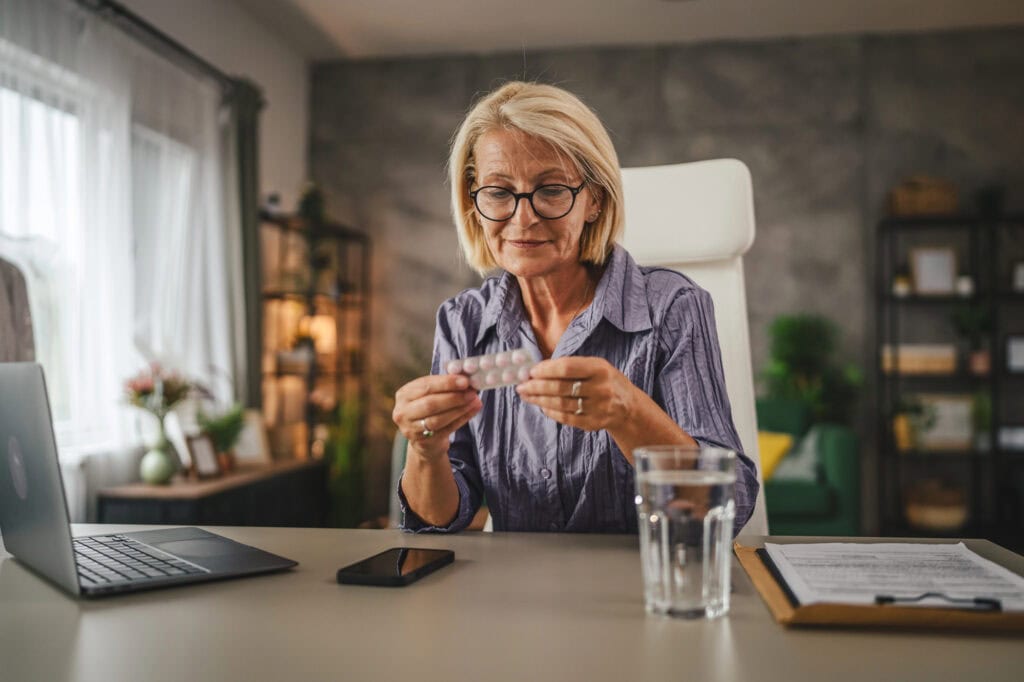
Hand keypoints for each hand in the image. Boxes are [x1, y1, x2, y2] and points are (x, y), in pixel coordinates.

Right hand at [393, 373, 481, 460]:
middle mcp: (403, 412)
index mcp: (404, 394)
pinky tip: (472, 411)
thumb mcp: (430, 394)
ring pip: (438, 419)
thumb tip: (466, 379)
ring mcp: (411, 429)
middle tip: (471, 392)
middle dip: (454, 397)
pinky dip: (461, 419)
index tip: (465, 381)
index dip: (446, 383)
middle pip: (430, 404)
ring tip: (474, 401)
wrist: (424, 438)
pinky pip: (446, 429)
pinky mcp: (423, 442)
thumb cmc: (429, 409)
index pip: (425, 386)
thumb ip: (444, 385)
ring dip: (459, 409)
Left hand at [515, 357, 637, 431]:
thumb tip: (537, 369)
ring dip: (539, 400)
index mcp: (600, 369)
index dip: (546, 370)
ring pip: (561, 405)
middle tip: (521, 385)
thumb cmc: (604, 381)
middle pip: (561, 388)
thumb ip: (570, 366)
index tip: (531, 371)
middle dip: (537, 387)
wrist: (628, 407)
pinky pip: (566, 418)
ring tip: (526, 395)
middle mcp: (601, 389)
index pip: (567, 368)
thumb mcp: (595, 366)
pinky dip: (550, 411)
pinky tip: (541, 406)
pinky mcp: (593, 423)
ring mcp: (598, 408)